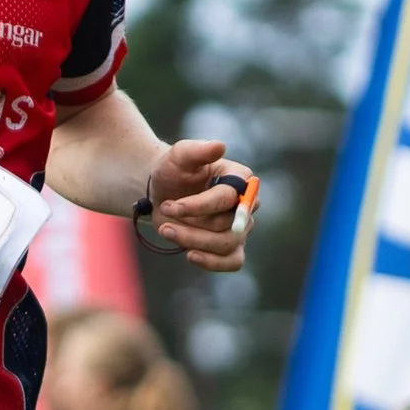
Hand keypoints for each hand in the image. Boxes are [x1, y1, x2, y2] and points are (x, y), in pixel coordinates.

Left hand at [141, 138, 254, 272]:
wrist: (162, 192)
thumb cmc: (174, 171)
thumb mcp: (179, 156)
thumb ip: (198, 151)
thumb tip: (220, 146)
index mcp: (240, 178)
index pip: (228, 198)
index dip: (199, 205)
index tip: (169, 205)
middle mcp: (246, 204)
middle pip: (229, 225)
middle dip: (192, 224)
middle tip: (164, 213)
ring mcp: (241, 227)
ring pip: (226, 244)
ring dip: (193, 241)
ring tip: (166, 229)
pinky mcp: (230, 246)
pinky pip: (232, 262)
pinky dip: (213, 262)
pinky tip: (190, 255)